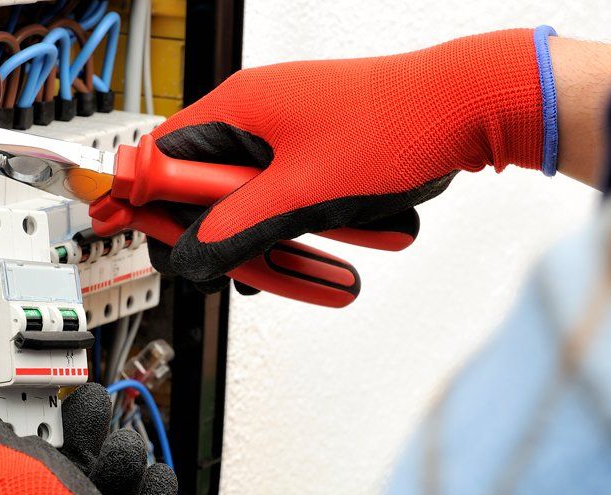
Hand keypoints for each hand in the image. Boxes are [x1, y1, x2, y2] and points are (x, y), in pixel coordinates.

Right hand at [149, 28, 555, 283]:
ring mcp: (287, 133)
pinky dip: (296, 227)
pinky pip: (285, 197)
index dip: (148, 203)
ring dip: (269, 238)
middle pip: (205, 188)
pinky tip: (324, 251)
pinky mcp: (315, 151)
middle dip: (223, 237)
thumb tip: (190, 257)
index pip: (161, 157)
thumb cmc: (393, 127)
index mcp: (238, 109)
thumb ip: (236, 228)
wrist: (465, 107)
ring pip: (249, 200)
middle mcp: (256, 116)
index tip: (145, 239)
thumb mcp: (301, 193)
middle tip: (239, 271)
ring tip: (303, 262)